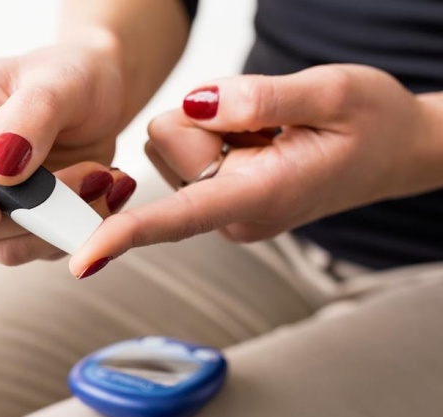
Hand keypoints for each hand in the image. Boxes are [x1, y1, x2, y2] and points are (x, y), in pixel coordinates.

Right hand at [0, 44, 135, 264]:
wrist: (100, 96)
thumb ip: (27, 117)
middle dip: (29, 211)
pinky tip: (104, 190)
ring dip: (61, 223)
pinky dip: (78, 229)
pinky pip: (41, 247)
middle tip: (88, 177)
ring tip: (103, 178)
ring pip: (5, 245)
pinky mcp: (21, 223)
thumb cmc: (68, 76)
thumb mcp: (53, 81)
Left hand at [69, 64, 438, 276]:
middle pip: (168, 148)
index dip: (129, 235)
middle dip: (207, 120)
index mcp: (262, 198)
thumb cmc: (372, 125)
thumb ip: (264, 99)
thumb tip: (197, 106)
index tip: (83, 261)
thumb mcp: (334, 95)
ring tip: (272, 133)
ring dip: (216, 124)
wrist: (393, 150)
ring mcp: (224, 207)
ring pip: (172, 144)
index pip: (181, 217)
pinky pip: (186, 146)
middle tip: (271, 122)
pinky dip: (217, 131)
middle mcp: (233, 214)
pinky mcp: (218, 192)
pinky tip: (260, 139)